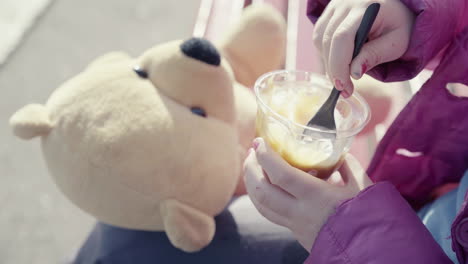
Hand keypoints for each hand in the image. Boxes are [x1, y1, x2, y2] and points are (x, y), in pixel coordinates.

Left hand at [243, 138, 372, 250]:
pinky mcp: (294, 231)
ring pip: (261, 204)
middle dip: (251, 168)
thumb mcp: (362, 185)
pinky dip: (259, 196)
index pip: (281, 175)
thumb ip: (347, 165)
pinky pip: (268, 213)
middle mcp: (300, 212)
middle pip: (262, 191)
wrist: (370, 250)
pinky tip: (261, 185)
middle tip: (252, 151)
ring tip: (251, 165)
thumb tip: (336, 150)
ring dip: (250, 183)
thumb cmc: (369, 215)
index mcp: (317, 197)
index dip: (266, 157)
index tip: (259, 141)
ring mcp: (295, 224)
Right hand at [313, 0, 413, 96]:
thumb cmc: (400, 25)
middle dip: (333, 69)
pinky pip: (319, 36)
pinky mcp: (329, 12)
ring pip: (319, 39)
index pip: (342, 37)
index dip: (339, 64)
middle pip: (327, 40)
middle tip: (344, 89)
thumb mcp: (396, 42)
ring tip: (342, 76)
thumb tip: (354, 73)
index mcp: (366, 7)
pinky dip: (325, 53)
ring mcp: (334, 5)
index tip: (344, 87)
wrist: (398, 6)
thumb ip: (375, 55)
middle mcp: (346, 3)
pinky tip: (338, 63)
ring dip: (328, 62)